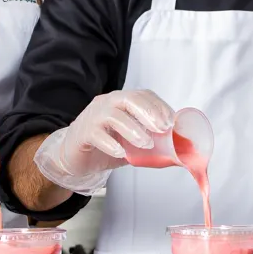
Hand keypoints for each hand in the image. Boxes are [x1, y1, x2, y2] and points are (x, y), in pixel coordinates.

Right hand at [32, 90, 174, 193]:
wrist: (73, 157)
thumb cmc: (105, 146)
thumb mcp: (132, 144)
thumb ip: (152, 144)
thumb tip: (179, 152)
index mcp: (120, 102)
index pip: (142, 95)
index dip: (159, 106)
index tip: (172, 121)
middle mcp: (106, 103)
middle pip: (128, 99)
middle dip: (149, 112)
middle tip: (163, 128)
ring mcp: (93, 116)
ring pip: (113, 115)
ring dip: (133, 129)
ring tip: (146, 143)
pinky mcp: (83, 132)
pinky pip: (96, 134)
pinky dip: (111, 143)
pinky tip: (120, 152)